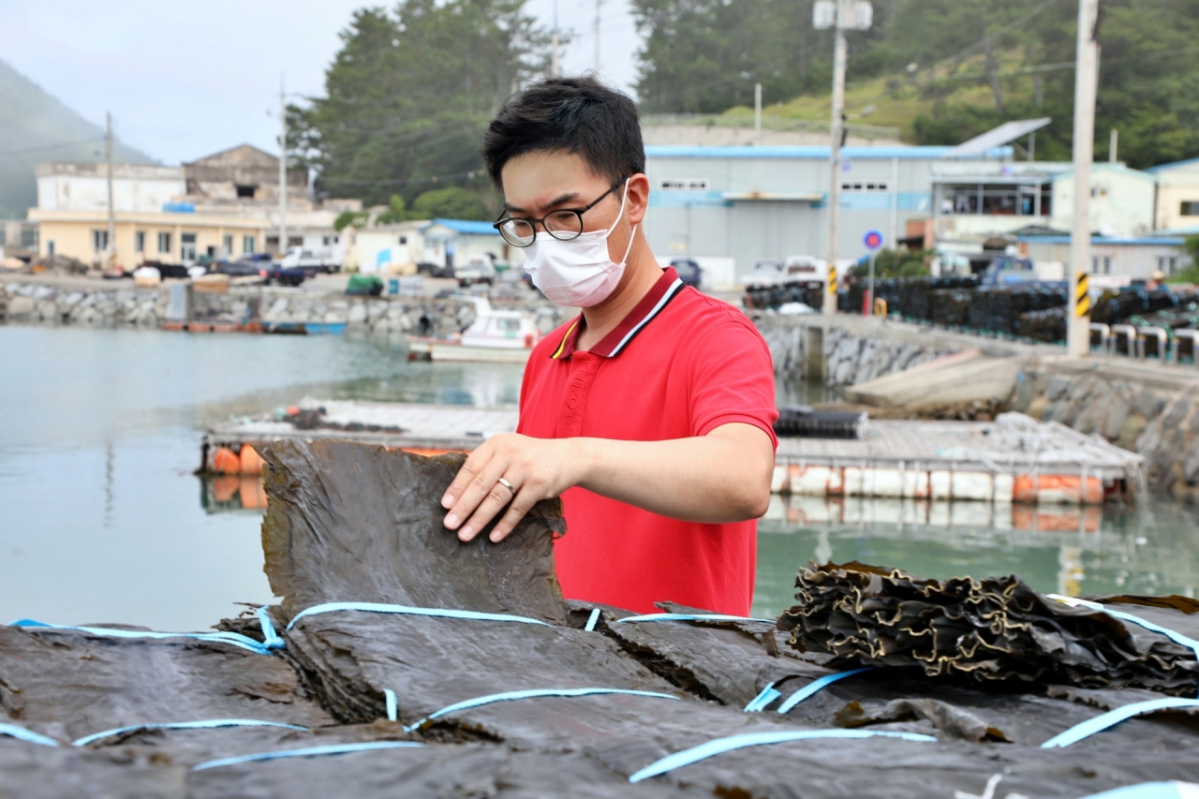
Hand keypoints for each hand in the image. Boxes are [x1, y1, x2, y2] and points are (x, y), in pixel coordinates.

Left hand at [441, 434, 582, 542]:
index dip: (456, 487)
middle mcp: (509, 453)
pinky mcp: (539, 484)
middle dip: (463, 507)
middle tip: (449, 524)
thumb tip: (458, 493)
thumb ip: (488, 464)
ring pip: (496, 499)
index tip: (445, 505)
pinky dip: (505, 524)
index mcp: (497, 443)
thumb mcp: (508, 450)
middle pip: (480, 485)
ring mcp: (525, 468)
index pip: (471, 466)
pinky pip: (517, 509)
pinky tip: (494, 537)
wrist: (568, 457)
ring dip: (479, 519)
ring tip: (465, 534)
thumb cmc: (530, 457)